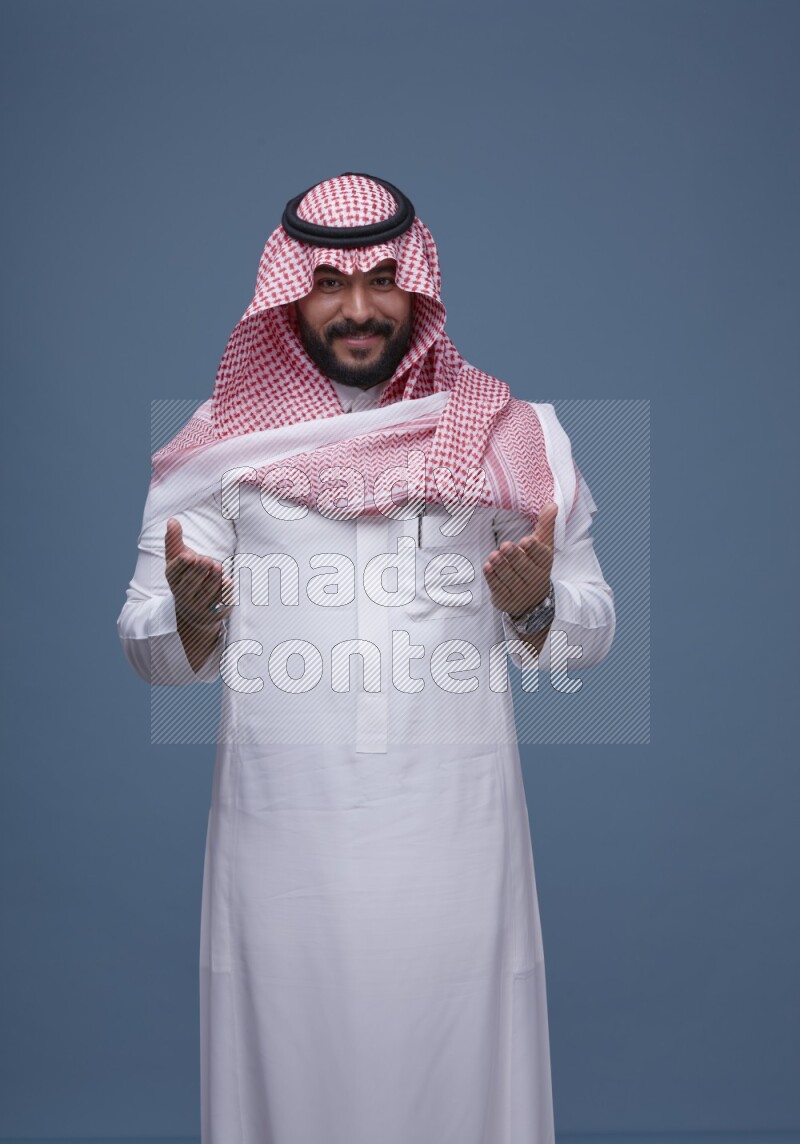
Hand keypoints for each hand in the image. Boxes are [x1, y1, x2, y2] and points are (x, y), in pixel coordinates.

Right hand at [165, 518, 232, 629]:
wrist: (194, 611)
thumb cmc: (186, 576)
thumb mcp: (178, 559)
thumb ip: (174, 540)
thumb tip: (172, 520)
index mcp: (173, 579)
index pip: (175, 573)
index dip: (182, 566)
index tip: (190, 556)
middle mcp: (182, 595)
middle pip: (190, 584)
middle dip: (199, 572)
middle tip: (208, 560)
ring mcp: (198, 606)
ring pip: (206, 594)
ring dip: (213, 580)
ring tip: (218, 567)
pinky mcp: (213, 613)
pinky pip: (219, 603)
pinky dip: (224, 593)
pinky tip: (228, 582)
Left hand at [482, 501, 557, 618]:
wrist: (531, 601)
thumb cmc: (535, 565)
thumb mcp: (543, 546)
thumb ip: (545, 525)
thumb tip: (552, 504)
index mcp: (545, 565)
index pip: (541, 557)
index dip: (533, 549)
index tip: (526, 540)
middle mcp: (534, 579)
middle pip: (524, 568)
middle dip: (515, 556)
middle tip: (506, 545)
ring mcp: (520, 591)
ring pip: (510, 578)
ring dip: (501, 566)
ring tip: (494, 555)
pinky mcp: (505, 598)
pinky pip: (498, 587)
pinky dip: (492, 577)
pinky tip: (488, 566)